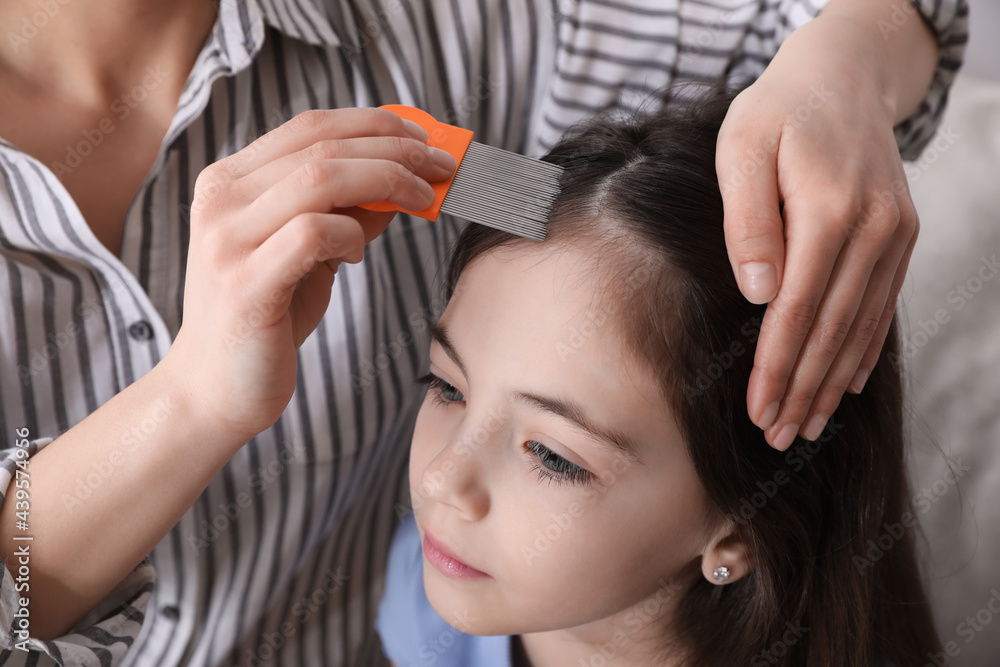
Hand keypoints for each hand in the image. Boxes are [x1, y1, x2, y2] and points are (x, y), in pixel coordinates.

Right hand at [163, 107, 455, 440]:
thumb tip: (405, 180)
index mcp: (229, 180)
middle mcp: (221, 200)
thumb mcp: (311, 252)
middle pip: (323, 145)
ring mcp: (227, 240)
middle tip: (443, 166)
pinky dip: (351, 235)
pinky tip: (357, 256)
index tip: (423, 136)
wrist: (215, 390)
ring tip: (422, 201)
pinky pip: (313, 234)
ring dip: (388, 181)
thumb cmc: (269, 317)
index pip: (310, 126)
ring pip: (321, 178)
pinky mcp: (244, 283)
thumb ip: (346, 213)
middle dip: (396, 150)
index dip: (374, 124)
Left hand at [715, 9, 929, 449]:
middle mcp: (874, 229)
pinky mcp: (900, 236)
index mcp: (830, 211)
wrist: (841, 76)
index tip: (757, 410)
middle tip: (777, 437)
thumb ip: (747, 220)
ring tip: (808, 426)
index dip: (776, 367)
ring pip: (862, 326)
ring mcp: (894, 234)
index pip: (798, 310)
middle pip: (833, 329)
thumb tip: (757, 293)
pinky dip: (864, 349)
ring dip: (833, 381)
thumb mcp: (742, 149)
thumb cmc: (776, 112)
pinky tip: (847, 384)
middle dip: (803, 389)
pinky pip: (883, 306)